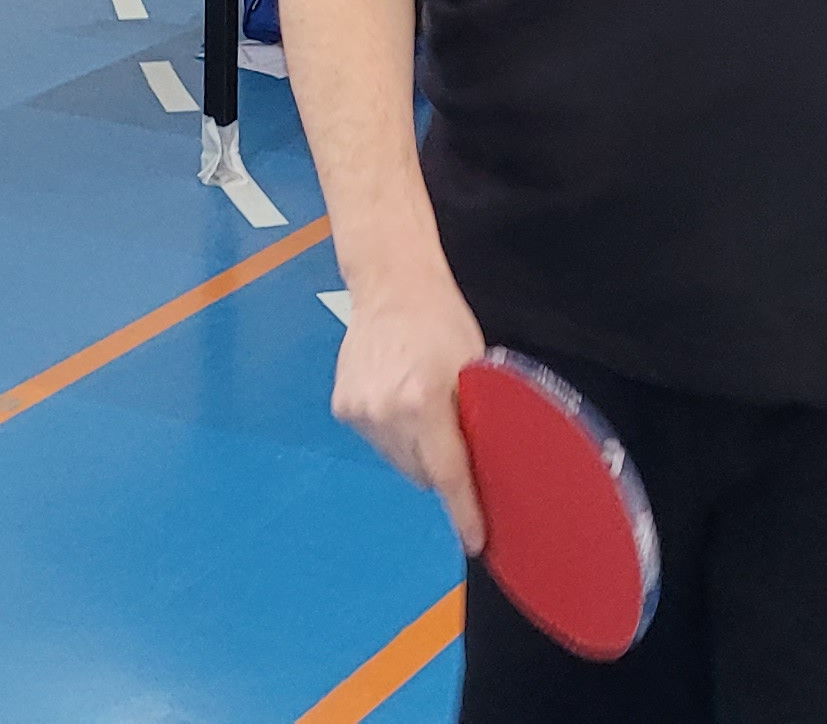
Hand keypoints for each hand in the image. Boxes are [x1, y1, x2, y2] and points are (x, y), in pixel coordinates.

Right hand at [331, 275, 489, 551]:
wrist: (390, 285)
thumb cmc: (442, 321)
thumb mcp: (474, 369)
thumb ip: (475, 420)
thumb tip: (483, 472)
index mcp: (425, 400)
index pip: (448, 474)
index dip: (465, 512)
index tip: (477, 540)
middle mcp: (387, 412)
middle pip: (421, 473)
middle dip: (440, 467)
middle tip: (452, 436)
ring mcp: (360, 412)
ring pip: (398, 461)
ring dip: (414, 449)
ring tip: (420, 406)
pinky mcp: (343, 408)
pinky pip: (376, 442)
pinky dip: (392, 432)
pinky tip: (396, 398)